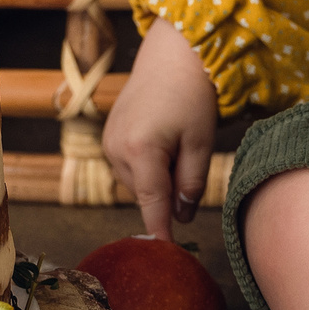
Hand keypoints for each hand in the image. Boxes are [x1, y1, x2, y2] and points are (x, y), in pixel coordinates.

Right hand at [104, 20, 221, 238]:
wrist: (172, 55)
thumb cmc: (193, 95)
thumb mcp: (201, 143)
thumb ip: (192, 184)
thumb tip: (182, 216)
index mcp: (140, 152)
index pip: (152, 204)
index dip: (160, 230)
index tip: (166, 254)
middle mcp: (116, 150)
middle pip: (146, 194)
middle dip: (167, 192)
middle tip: (190, 159)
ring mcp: (108, 142)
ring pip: (137, 181)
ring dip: (157, 177)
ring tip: (178, 143)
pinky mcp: (108, 134)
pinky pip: (129, 165)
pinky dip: (147, 164)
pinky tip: (163, 139)